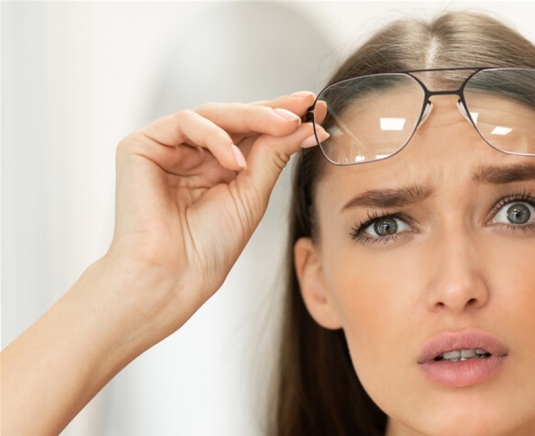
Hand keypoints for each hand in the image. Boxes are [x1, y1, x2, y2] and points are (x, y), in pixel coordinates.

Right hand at [107, 93, 326, 337]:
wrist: (174, 276)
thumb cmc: (210, 246)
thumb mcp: (254, 193)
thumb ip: (274, 155)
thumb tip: (306, 124)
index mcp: (218, 163)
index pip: (253, 131)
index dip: (285, 118)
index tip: (319, 110)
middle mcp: (192, 151)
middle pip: (236, 116)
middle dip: (275, 109)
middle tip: (306, 107)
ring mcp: (166, 146)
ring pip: (214, 112)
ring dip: (254, 117)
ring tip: (284, 127)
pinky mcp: (140, 145)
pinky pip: (185, 122)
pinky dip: (216, 137)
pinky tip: (236, 161)